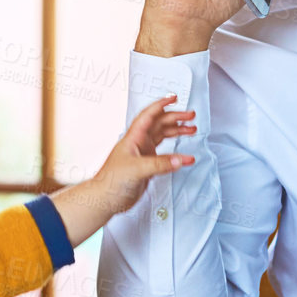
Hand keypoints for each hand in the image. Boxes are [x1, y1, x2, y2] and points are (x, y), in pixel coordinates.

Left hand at [49, 95, 195, 244]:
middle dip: (175, 117)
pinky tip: (182, 154)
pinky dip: (175, 152)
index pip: (149, 115)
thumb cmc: (111, 181)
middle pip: (160, 123)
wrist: (105, 198)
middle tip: (190, 115)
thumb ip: (160, 164)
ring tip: (191, 128)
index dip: (161, 104)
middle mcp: (139, 143)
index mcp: (134, 137)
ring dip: (177, 131)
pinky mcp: (147, 165)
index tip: (174, 98)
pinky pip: (165, 154)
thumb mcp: (137, 169)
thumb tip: (180, 159)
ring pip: (163, 136)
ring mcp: (143, 154)